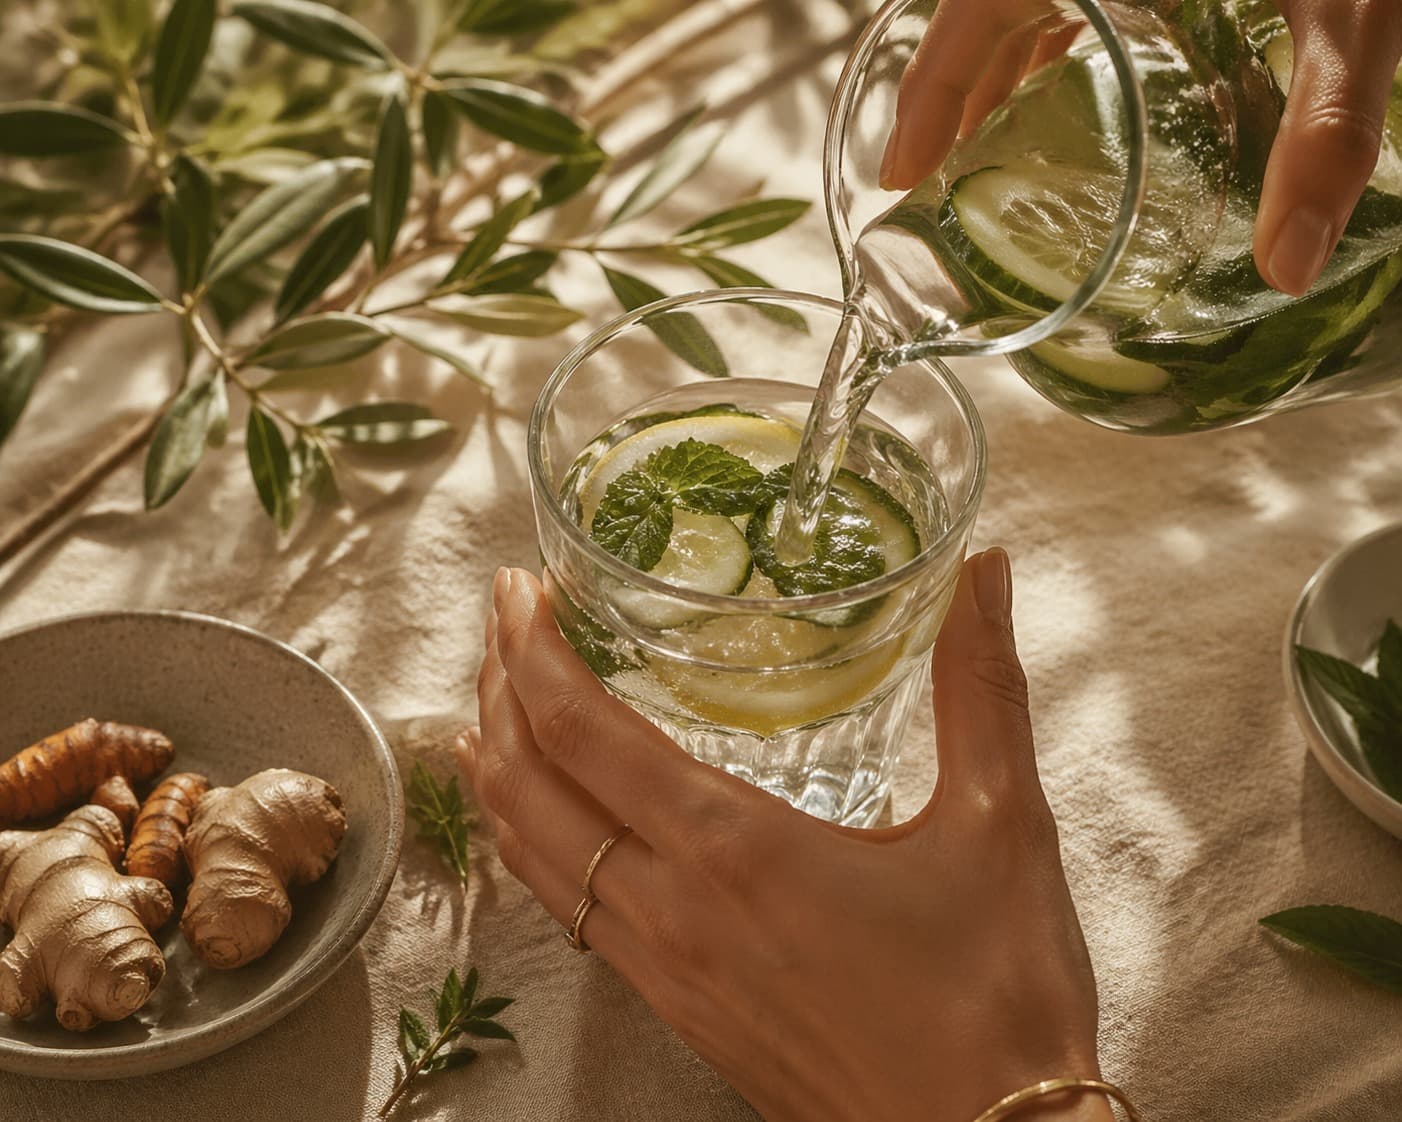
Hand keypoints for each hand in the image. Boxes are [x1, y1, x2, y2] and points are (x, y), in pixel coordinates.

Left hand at [460, 550, 1114, 1121]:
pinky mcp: (679, 1010)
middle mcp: (675, 910)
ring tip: (494, 704)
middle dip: (498, 691)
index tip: (517, 590)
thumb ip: (980, 688)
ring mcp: (665, 970)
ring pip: (533, 855)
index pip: (584, 732)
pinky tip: (549, 821)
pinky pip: (569, 911)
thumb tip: (984, 573)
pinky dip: (531, 844)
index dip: (531, 652)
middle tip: (501, 622)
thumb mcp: (999, 826)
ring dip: (501, 768)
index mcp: (734, 849)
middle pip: (530, 786)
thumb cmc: (996, 996)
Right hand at [879, 0, 1401, 297]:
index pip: (970, 16)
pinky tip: (1093, 97)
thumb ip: (1323, 129)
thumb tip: (1288, 268)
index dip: (925, 97)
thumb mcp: (1348, 11)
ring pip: (1033, 7)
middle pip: (988, 19)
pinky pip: (1083, 0)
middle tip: (943, 181)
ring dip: (1009, 75)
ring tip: (1001, 152)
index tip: (899, 175)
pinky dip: (1066, 46)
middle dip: (959, 100)